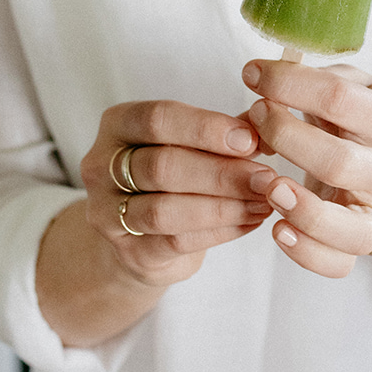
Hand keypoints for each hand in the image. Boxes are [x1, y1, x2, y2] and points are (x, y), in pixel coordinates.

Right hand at [80, 100, 276, 288]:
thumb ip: (229, 130)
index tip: (250, 139)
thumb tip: (270, 123)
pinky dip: (220, 232)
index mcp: (118, 125)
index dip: (205, 128)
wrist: (143, 235)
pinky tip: (251, 222)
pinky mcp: (128, 252)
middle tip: (266, 178)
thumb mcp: (193, 143)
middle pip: (162, 167)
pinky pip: (176, 242)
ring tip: (264, 202)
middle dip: (221, 173)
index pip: (156, 119)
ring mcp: (107, 213)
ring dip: (224, 206)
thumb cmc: (174, 175)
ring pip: (166, 210)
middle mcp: (101, 166)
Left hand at [241, 59, 371, 278]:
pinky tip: (278, 229)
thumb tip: (261, 78)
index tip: (252, 74)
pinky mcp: (362, 240)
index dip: (288, 83)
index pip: (338, 98)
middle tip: (254, 117)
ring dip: (303, 210)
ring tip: (267, 186)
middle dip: (285, 137)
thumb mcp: (349, 85)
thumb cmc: (356, 118)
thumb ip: (311, 78)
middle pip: (338, 161)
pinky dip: (307, 253)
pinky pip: (340, 263)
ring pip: (349, 227)